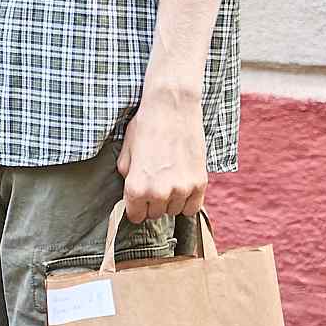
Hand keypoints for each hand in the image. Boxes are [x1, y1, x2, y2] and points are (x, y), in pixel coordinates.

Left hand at [118, 85, 207, 221]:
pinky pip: (193, 208)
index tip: (138, 201)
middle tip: (153, 184)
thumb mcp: (126, 152)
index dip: (135, 208)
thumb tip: (132, 191)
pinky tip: (182, 186)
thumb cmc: (145, 127)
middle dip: (151, 203)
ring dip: (170, 201)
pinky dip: (187, 201)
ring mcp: (181, 190)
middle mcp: (158, 193)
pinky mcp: (200, 183)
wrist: (172, 109)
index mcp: (136, 187)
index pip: (135, 216)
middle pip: (155, 214)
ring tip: (168, 180)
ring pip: (174, 211)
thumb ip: (127, 177)